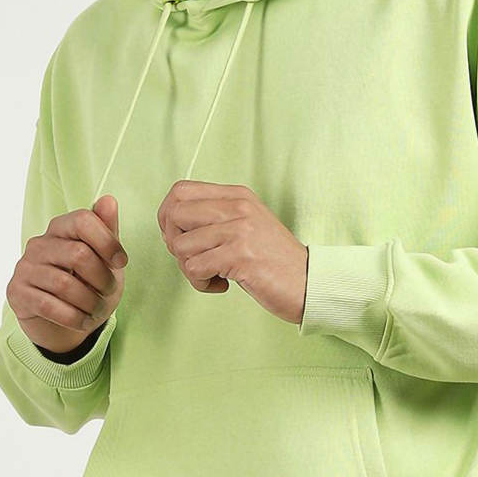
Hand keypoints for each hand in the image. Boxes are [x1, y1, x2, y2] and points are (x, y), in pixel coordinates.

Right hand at [6, 194, 127, 352]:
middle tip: (108, 291)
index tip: (120, 262)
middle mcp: (39, 244)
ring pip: (65, 284)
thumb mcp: (104, 260)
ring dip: (90, 302)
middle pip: (78, 254)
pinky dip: (74, 317)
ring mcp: (25, 268)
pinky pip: (49, 306)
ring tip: (97, 310)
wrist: (63, 324)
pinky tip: (83, 321)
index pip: (83, 220)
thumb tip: (109, 200)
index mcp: (61, 228)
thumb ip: (107, 231)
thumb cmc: (87, 286)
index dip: (107, 241)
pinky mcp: (17, 293)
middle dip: (102, 278)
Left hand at [157, 179, 308, 324]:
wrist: (309, 282)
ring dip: (190, 270)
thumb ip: (216, 217)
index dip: (168, 217)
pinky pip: (195, 269)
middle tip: (195, 259)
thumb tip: (170, 225)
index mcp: (237, 196)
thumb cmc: (274, 260)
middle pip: (174, 215)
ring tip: (214, 275)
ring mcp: (239, 230)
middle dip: (173, 243)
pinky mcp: (240, 255)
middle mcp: (237, 207)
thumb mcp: (247, 225)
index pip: (180, 191)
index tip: (181, 238)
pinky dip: (202, 283)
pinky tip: (223, 285)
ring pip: (180, 246)